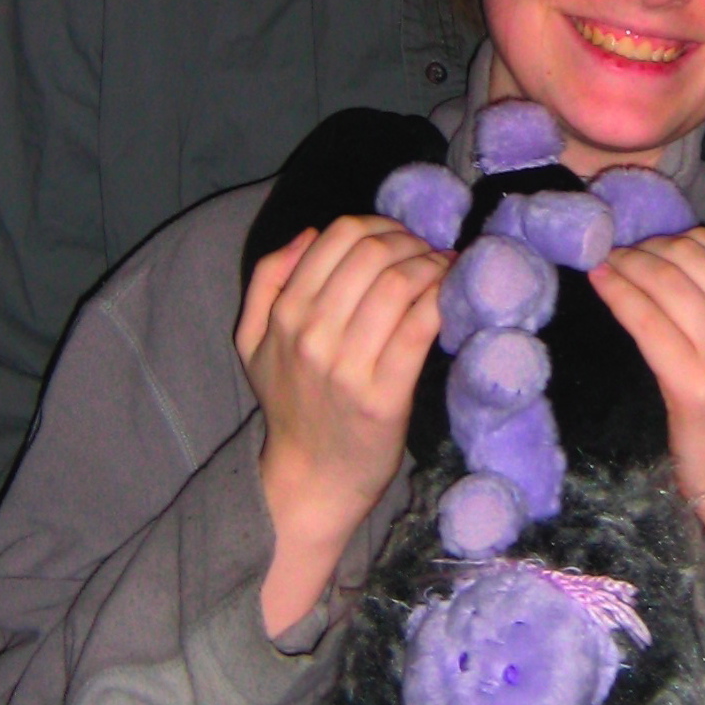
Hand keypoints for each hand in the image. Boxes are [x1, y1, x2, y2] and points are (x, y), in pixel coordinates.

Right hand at [235, 216, 449, 633]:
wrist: (311, 479)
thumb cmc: (290, 403)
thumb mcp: (253, 340)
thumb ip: (266, 279)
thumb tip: (308, 233)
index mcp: (285, 314)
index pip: (338, 236)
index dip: (379, 225)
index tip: (401, 238)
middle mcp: (312, 335)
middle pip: (373, 253)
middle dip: (411, 241)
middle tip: (429, 251)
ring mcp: (348, 366)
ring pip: (399, 283)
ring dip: (432, 264)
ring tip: (445, 268)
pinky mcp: (385, 394)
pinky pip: (419, 325)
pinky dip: (441, 297)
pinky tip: (451, 293)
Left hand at [590, 230, 704, 579]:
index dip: (676, 239)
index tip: (649, 244)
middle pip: (686, 261)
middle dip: (647, 247)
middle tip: (621, 250)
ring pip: (664, 285)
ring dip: (627, 264)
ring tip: (606, 260)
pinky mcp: (690, 384)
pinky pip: (646, 322)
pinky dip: (619, 294)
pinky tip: (601, 281)